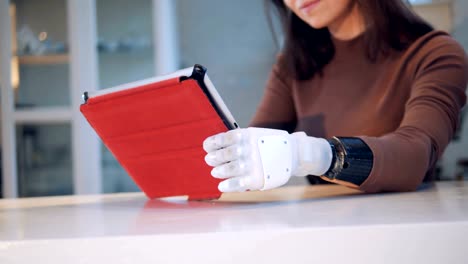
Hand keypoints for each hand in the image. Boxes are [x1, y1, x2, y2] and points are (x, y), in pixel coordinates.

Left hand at [203, 127, 332, 191]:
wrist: (294, 153)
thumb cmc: (271, 144)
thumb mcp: (256, 135)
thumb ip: (239, 139)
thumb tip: (217, 145)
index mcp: (247, 136)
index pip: (224, 139)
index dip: (213, 143)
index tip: (206, 147)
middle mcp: (248, 149)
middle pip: (224, 154)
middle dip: (214, 158)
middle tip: (209, 160)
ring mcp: (252, 164)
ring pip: (229, 168)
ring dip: (219, 171)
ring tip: (215, 172)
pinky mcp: (256, 178)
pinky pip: (237, 183)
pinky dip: (227, 185)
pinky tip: (222, 185)